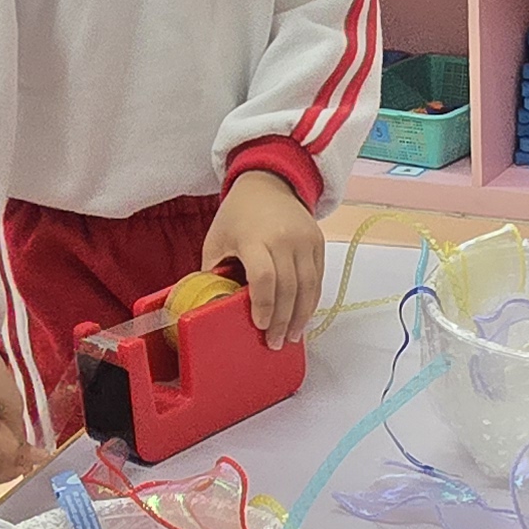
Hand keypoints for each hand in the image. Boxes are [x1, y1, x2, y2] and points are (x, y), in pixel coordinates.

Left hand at [204, 169, 321, 340]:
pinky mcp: (317, 242)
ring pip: (308, 287)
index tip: (260, 325)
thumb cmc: (237, 216)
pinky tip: (302, 317)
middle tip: (276, 343)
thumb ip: (213, 272)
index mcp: (253, 238)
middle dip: (283, 320)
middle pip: (288, 287)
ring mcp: (304, 240)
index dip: (264, 305)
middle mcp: (284, 238)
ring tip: (292, 337)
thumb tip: (210, 307)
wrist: (267, 184)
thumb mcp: (215, 240)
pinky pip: (317, 278)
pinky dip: (311, 301)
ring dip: (301, 316)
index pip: (263, 277)